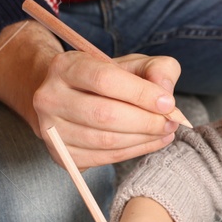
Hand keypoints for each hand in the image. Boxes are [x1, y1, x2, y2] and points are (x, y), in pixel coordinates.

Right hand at [33, 51, 180, 167]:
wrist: (66, 98)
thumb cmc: (104, 80)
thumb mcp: (130, 64)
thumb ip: (156, 69)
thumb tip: (165, 94)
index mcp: (65, 67)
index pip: (104, 80)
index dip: (140, 93)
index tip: (168, 103)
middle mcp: (50, 98)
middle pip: (104, 114)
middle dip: (145, 121)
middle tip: (171, 122)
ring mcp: (52, 130)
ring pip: (105, 140)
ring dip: (143, 139)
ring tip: (165, 131)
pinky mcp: (62, 155)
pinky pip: (104, 158)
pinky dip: (134, 151)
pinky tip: (151, 142)